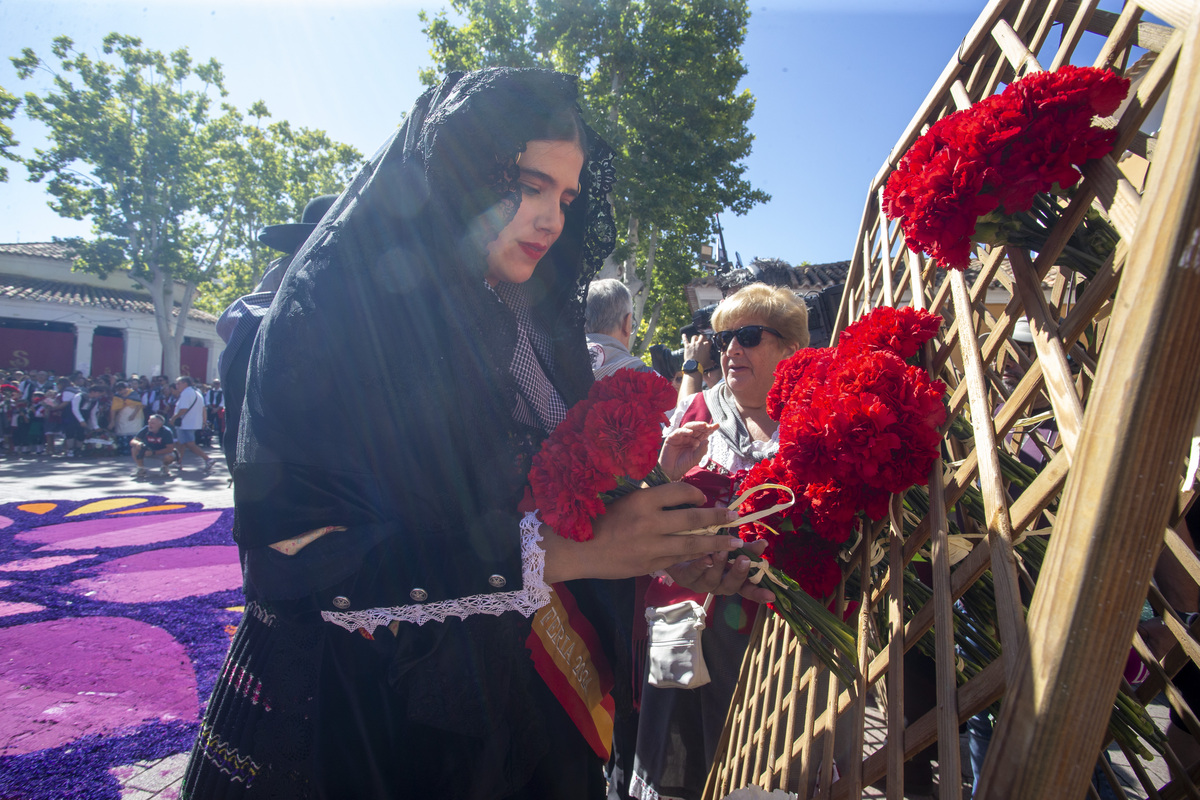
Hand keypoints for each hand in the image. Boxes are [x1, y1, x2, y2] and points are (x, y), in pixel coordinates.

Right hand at [542, 482, 742, 582]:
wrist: (576, 549)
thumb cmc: (597, 521)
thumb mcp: (624, 502)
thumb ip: (651, 503)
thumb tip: (680, 504)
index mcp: (642, 500)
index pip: (680, 491)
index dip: (696, 494)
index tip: (704, 499)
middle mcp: (649, 522)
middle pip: (693, 520)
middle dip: (718, 519)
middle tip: (735, 518)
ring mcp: (651, 547)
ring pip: (692, 545)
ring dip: (716, 543)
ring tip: (733, 543)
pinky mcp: (649, 565)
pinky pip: (678, 561)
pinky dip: (695, 559)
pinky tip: (709, 559)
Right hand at [659, 421, 717, 480]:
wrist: (671, 471)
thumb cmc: (683, 464)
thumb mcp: (696, 458)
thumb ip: (702, 449)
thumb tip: (708, 440)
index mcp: (695, 441)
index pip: (703, 433)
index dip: (710, 429)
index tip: (717, 426)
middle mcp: (688, 437)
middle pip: (697, 429)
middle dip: (704, 426)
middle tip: (710, 426)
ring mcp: (680, 437)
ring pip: (688, 427)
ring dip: (696, 426)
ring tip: (703, 425)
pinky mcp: (672, 438)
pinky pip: (679, 432)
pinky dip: (685, 431)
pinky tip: (691, 432)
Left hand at [665, 538, 774, 603]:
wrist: (679, 546)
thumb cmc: (710, 548)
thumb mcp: (730, 547)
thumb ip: (745, 548)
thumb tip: (764, 544)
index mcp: (731, 579)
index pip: (748, 589)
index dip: (758, 593)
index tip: (771, 595)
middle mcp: (718, 585)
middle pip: (730, 586)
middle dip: (738, 573)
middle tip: (744, 560)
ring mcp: (701, 583)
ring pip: (712, 580)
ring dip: (718, 566)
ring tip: (722, 551)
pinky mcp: (685, 577)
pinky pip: (693, 574)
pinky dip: (700, 565)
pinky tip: (705, 557)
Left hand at [682, 333, 711, 369]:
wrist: (694, 366)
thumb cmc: (702, 365)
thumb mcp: (709, 363)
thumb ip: (712, 361)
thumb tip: (714, 362)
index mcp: (706, 346)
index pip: (709, 341)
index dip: (709, 342)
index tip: (709, 344)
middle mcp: (700, 343)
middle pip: (702, 336)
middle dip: (703, 337)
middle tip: (702, 339)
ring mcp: (693, 344)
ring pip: (694, 337)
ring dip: (695, 338)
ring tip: (695, 339)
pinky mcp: (687, 346)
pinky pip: (685, 340)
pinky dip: (684, 337)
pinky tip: (683, 335)